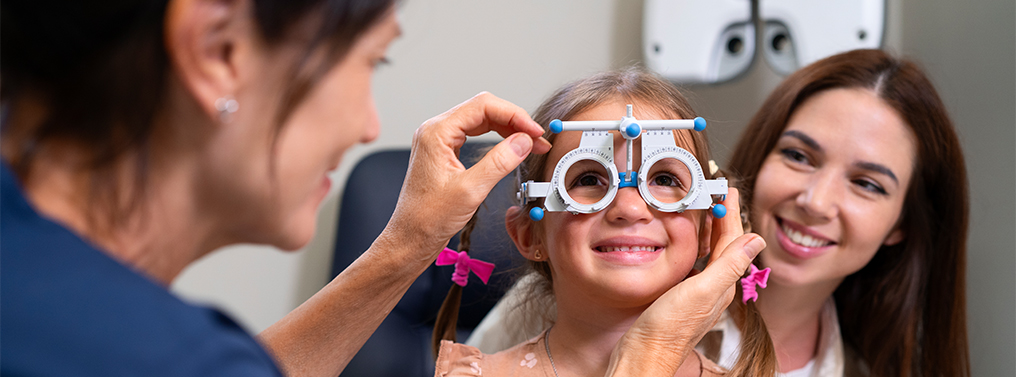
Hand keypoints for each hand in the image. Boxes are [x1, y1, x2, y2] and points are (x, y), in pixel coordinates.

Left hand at [383, 92, 550, 260]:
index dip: (514, 115)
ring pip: (481, 121)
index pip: (483, 106)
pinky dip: (496, 139)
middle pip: (483, 109)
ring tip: (530, 144)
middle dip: (513, 121)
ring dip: (507, 129)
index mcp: (436, 132)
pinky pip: (474, 135)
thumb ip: (499, 162)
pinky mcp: (444, 152)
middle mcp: (435, 131)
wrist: (411, 238)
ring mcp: (439, 141)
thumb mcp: (470, 190)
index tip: (534, 131)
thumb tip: (523, 141)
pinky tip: (511, 149)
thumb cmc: (428, 218)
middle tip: (537, 139)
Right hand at [606, 189, 764, 375]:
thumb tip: (756, 239)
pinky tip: (685, 243)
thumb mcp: (701, 291)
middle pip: (723, 244)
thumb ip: (728, 265)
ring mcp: (697, 292)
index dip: (731, 212)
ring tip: (704, 210)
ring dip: (708, 230)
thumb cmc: (669, 328)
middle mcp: (713, 287)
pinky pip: (693, 264)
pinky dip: (693, 246)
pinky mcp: (680, 297)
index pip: (732, 239)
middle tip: (718, 192)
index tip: (729, 189)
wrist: (645, 355)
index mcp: (721, 283)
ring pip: (709, 253)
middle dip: (723, 217)